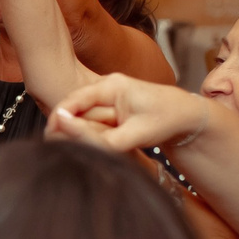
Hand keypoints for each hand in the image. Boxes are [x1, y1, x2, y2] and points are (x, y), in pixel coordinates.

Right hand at [50, 73, 211, 154]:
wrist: (189, 118)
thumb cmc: (166, 120)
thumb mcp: (133, 134)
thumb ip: (98, 136)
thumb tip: (64, 129)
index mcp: (111, 85)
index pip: (72, 101)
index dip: (58, 120)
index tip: (48, 141)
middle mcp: (106, 89)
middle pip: (76, 113)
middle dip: (73, 132)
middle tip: (67, 153)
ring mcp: (108, 100)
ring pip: (85, 122)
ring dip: (87, 138)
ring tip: (98, 150)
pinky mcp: (111, 112)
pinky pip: (95, 127)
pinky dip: (96, 139)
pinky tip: (105, 147)